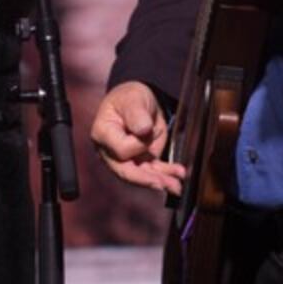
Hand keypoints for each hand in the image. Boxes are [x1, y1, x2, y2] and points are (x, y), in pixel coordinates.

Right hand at [90, 81, 184, 195]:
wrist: (139, 101)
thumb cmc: (130, 98)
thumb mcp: (133, 99)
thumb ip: (136, 113)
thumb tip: (143, 130)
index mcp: (103, 134)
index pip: (121, 150)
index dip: (138, 143)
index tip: (150, 128)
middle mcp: (110, 151)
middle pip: (127, 172)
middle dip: (147, 179)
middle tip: (164, 183)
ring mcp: (126, 159)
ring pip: (142, 176)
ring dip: (160, 181)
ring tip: (177, 185)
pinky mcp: (140, 161)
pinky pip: (152, 171)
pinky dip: (166, 174)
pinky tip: (179, 173)